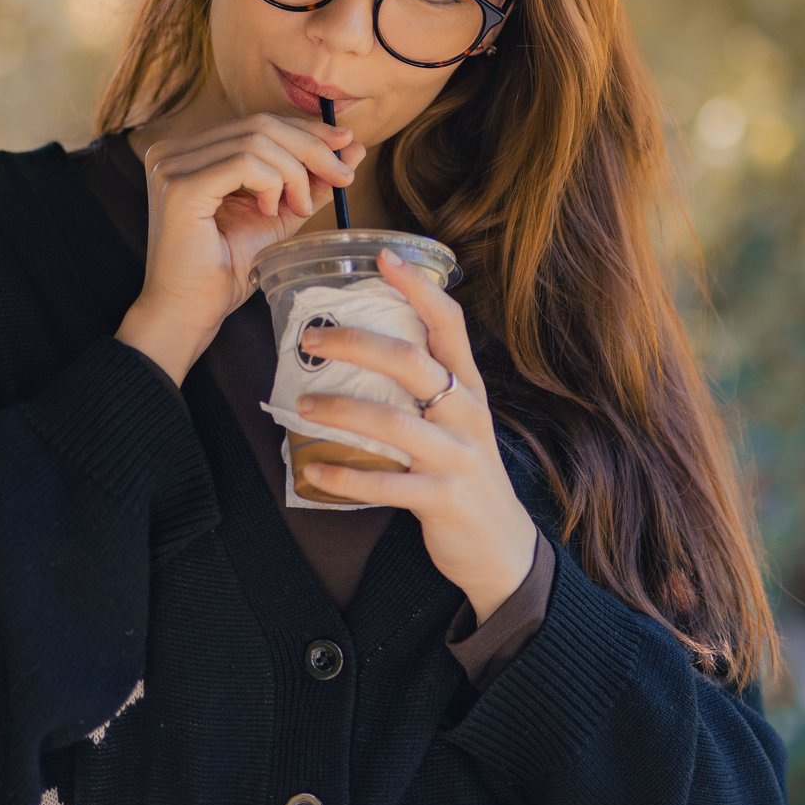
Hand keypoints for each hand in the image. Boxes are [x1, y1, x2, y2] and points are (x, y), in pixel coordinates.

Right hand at [116, 111, 367, 385]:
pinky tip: (271, 211)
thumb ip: (308, 182)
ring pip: (256, 141)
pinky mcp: (180, 186)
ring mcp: (171, 166)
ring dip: (294, 173)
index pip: (257, 123)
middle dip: (311, 147)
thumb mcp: (277, 216)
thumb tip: (351, 149)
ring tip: (299, 208)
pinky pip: (244, 163)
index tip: (345, 145)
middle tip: (342, 175)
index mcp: (190, 153)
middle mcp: (173, 151)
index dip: (305, 130)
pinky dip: (271, 182)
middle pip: (259, 125)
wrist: (188, 314)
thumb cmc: (224, 271)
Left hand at [290, 247, 538, 621]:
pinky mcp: (442, 498)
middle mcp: (466, 413)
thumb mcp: (457, 422)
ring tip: (302, 407)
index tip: (384, 257)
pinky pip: (384, 484)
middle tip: (311, 339)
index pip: (448, 324)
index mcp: (468, 387)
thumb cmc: (466, 474)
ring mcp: (457, 456)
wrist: (501, 547)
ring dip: (340, 412)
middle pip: (411, 363)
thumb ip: (424, 388)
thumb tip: (362, 351)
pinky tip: (314, 470)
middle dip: (356, 344)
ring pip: (393, 422)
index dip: (418, 288)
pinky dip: (344, 476)